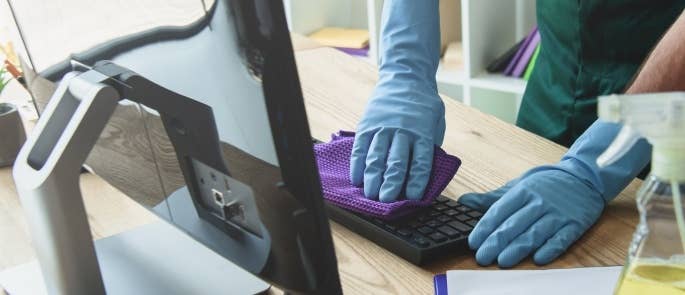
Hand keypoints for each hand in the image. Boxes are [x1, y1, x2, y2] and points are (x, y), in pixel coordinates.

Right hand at [350, 0, 443, 201]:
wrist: (404, 76)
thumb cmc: (423, 104)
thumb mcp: (435, 122)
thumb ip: (430, 145)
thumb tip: (423, 172)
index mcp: (422, 132)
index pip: (420, 161)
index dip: (416, 181)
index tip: (412, 197)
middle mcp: (402, 131)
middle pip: (395, 162)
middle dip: (390, 184)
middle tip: (386, 201)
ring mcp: (382, 127)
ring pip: (376, 157)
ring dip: (372, 178)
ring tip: (370, 195)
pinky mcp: (367, 125)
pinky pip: (360, 148)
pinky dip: (357, 165)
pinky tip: (357, 179)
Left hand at [458, 167, 603, 266]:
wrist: (585, 177)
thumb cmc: (546, 184)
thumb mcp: (518, 186)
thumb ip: (492, 198)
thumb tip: (464, 202)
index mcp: (523, 191)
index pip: (500, 211)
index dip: (485, 227)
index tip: (473, 242)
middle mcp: (539, 202)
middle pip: (514, 224)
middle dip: (496, 242)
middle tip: (482, 257)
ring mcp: (557, 214)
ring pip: (535, 233)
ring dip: (518, 248)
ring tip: (503, 261)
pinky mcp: (575, 224)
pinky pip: (561, 238)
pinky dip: (550, 248)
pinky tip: (539, 259)